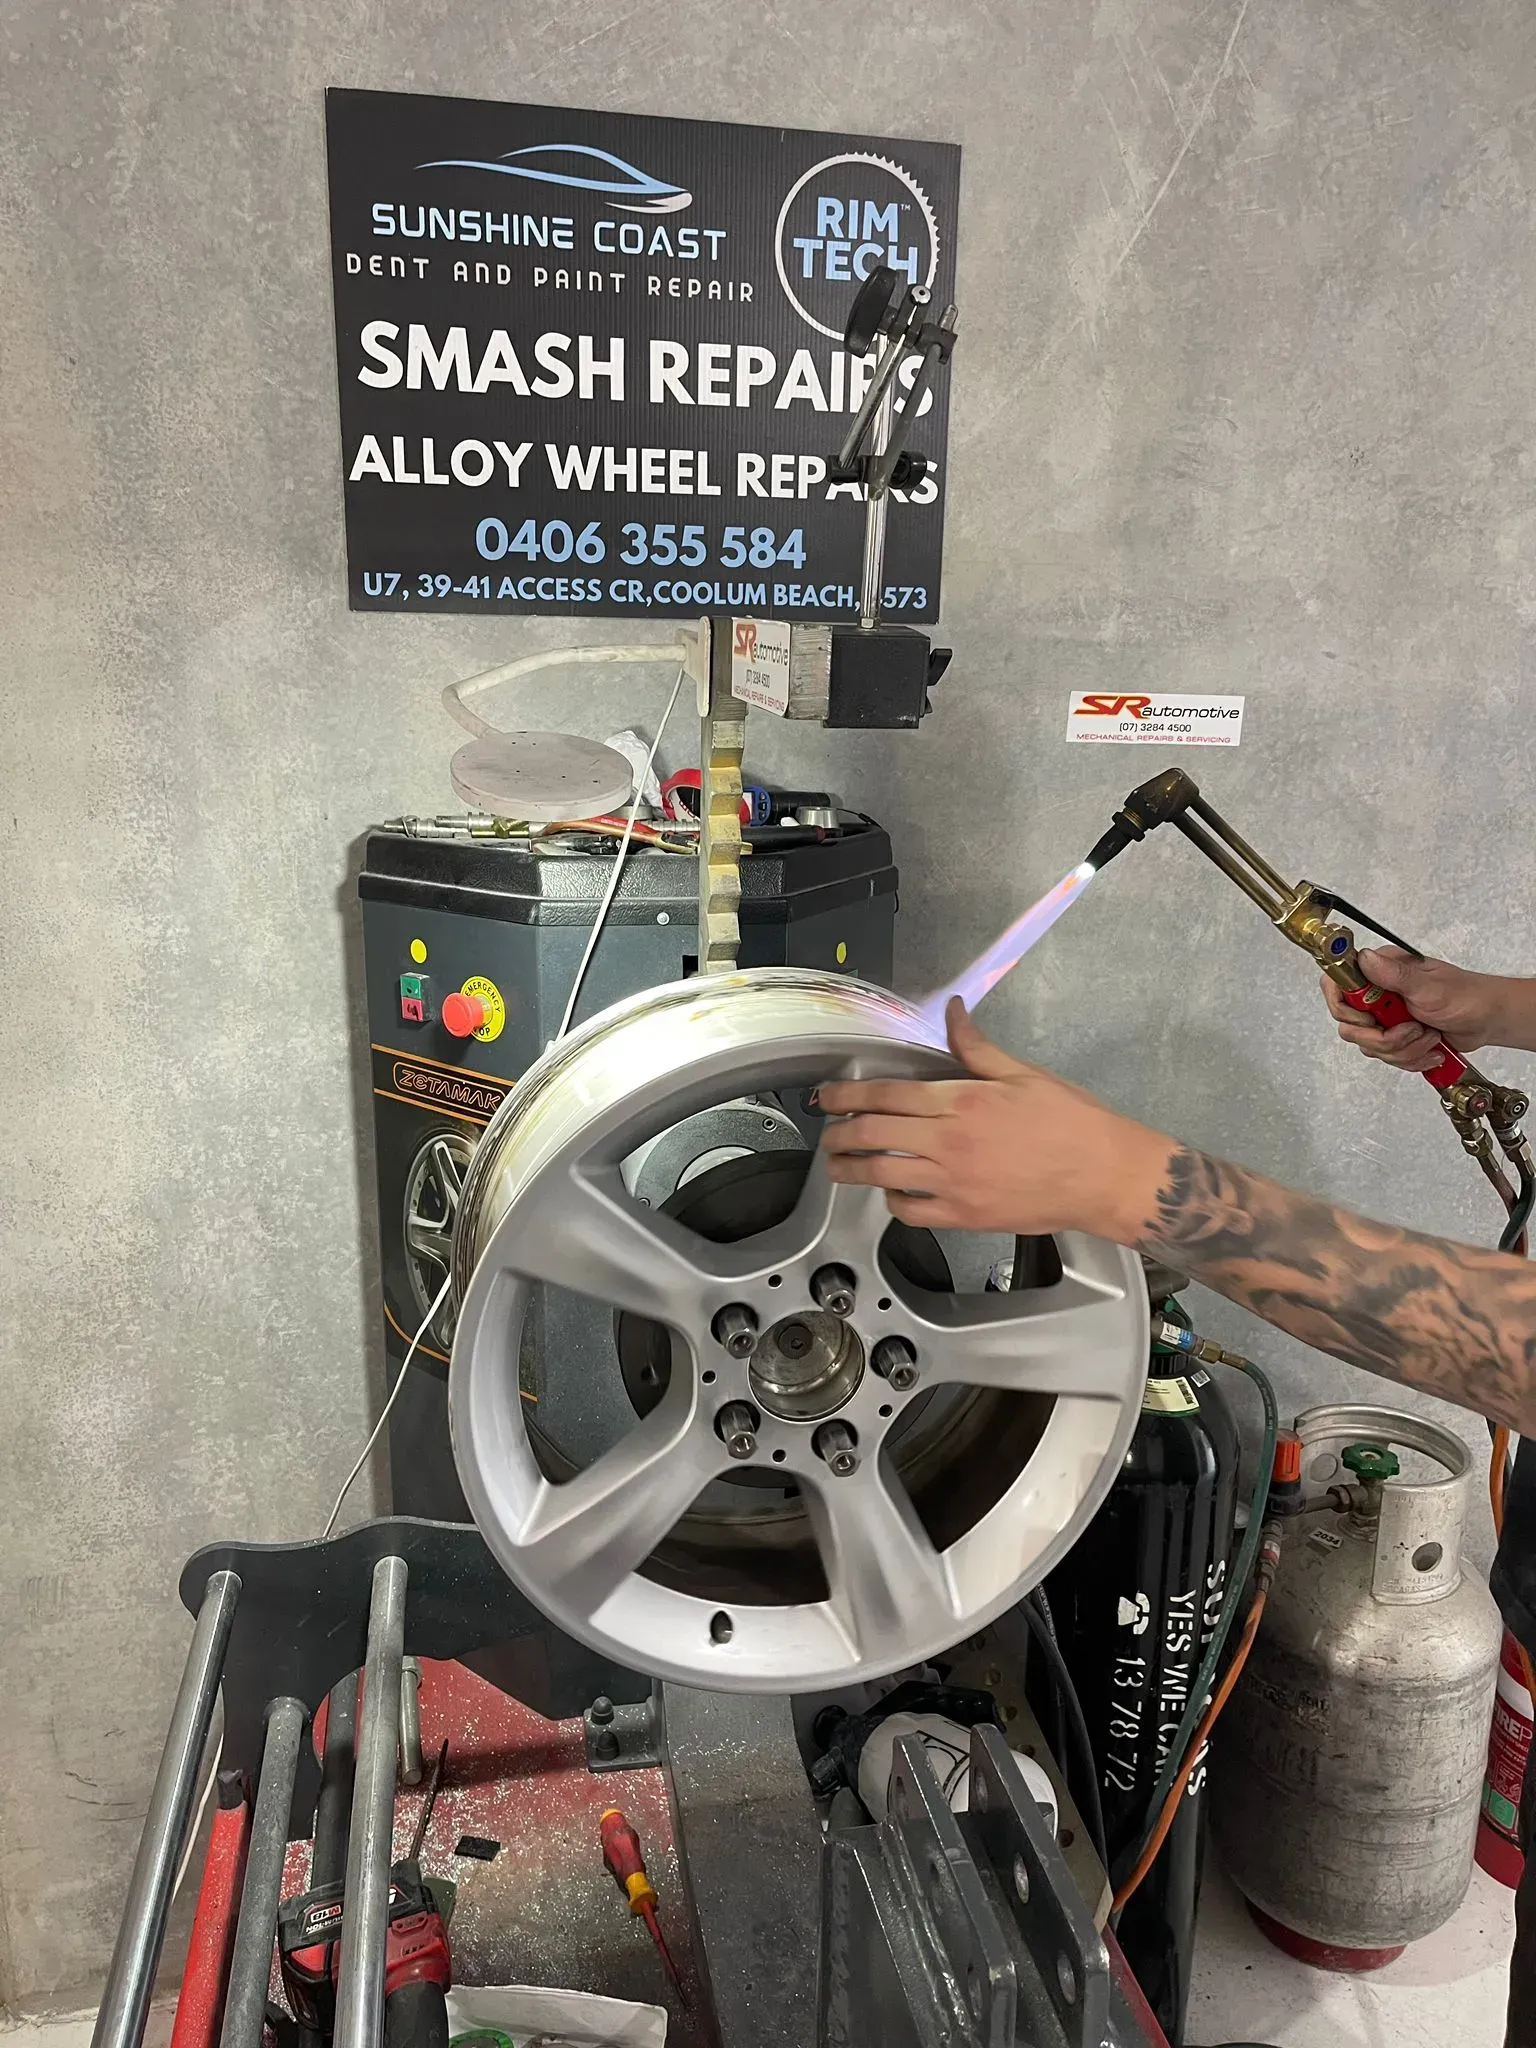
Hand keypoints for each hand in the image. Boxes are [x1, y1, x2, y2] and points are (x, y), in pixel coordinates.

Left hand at [819, 998, 1171, 1241]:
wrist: (1104, 1175)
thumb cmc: (1071, 1122)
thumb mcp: (1023, 1073)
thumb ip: (976, 1046)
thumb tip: (953, 1012)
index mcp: (961, 1101)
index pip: (886, 1094)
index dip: (848, 1095)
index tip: (827, 1097)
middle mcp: (949, 1143)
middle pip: (874, 1135)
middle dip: (840, 1134)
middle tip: (827, 1134)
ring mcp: (954, 1183)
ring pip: (884, 1176)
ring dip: (853, 1170)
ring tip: (838, 1167)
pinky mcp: (965, 1216)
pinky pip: (912, 1212)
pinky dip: (893, 1203)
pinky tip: (891, 1194)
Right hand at [1322, 946, 1502, 1070]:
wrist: (1487, 1020)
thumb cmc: (1466, 996)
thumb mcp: (1429, 986)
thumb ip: (1394, 975)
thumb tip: (1365, 958)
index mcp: (1381, 972)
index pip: (1336, 985)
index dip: (1345, 1008)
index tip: (1371, 1017)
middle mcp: (1377, 993)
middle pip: (1350, 1025)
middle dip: (1383, 1038)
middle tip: (1411, 1028)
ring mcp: (1385, 1017)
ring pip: (1369, 1046)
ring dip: (1403, 1049)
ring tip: (1428, 1036)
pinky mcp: (1394, 1037)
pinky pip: (1386, 1058)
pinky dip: (1410, 1059)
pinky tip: (1430, 1048)